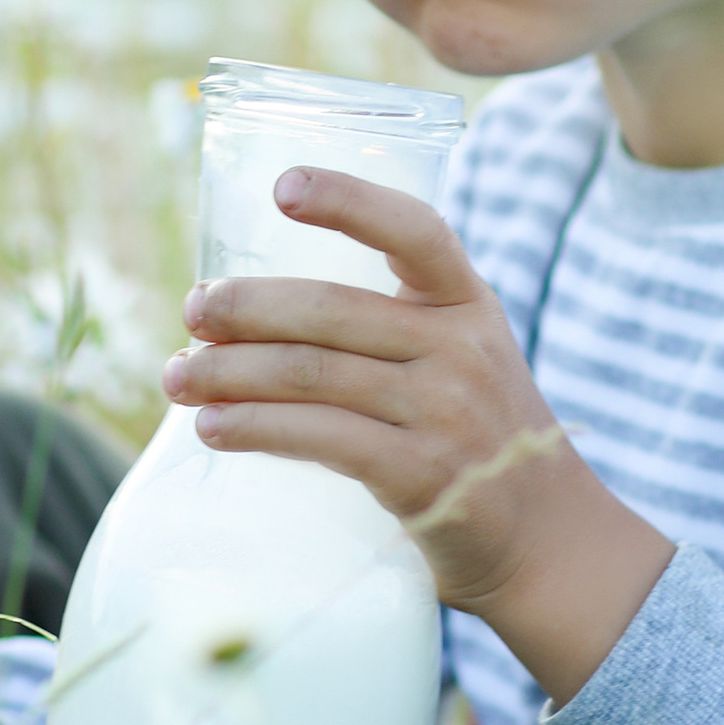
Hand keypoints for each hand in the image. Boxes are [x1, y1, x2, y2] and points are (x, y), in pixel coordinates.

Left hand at [161, 170, 673, 702]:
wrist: (546, 539)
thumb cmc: (475, 433)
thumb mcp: (461, 355)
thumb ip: (389, 324)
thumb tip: (248, 311)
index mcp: (468, 301)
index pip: (414, 230)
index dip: (348, 201)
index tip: (282, 186)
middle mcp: (463, 348)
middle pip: (331, 311)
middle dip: (244, 308)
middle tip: (190, 311)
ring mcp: (448, 413)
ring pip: (313, 376)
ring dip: (228, 374)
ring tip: (177, 377)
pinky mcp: (425, 477)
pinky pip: (321, 439)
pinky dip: (255, 429)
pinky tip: (212, 427)